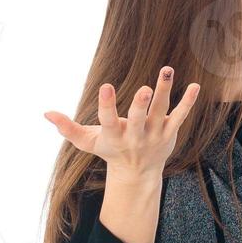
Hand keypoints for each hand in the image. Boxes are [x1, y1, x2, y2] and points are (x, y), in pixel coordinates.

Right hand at [44, 67, 199, 177]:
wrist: (137, 172)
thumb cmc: (109, 151)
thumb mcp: (87, 142)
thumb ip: (67, 128)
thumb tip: (46, 113)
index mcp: (114, 136)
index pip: (109, 120)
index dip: (107, 105)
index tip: (105, 86)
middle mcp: (136, 136)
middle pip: (139, 119)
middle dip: (141, 105)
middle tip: (144, 88)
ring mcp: (155, 134)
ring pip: (162, 111)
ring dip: (164, 91)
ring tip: (166, 70)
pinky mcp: (170, 132)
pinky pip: (181, 115)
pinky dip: (188, 102)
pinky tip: (195, 85)